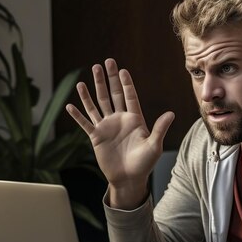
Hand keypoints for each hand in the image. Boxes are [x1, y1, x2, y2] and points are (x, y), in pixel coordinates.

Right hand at [66, 59, 174, 208]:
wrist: (129, 179)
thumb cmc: (144, 164)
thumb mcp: (154, 146)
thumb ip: (160, 129)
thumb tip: (171, 113)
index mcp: (134, 119)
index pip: (129, 96)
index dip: (126, 83)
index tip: (122, 70)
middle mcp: (119, 120)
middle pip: (112, 95)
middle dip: (109, 78)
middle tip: (106, 62)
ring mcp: (107, 127)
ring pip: (97, 105)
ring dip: (91, 92)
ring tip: (86, 77)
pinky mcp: (96, 137)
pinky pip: (85, 124)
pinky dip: (77, 115)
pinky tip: (70, 105)